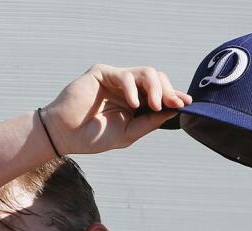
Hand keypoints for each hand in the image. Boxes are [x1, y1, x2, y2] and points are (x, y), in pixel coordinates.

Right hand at [40, 64, 190, 156]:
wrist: (64, 136)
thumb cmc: (92, 137)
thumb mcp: (128, 133)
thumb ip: (150, 122)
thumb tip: (174, 110)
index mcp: (134, 101)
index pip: (159, 92)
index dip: (173, 96)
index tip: (186, 103)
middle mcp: (126, 87)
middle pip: (156, 78)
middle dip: (167, 91)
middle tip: (173, 104)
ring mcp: (115, 78)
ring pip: (146, 72)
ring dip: (155, 87)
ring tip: (154, 104)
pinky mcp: (102, 72)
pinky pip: (125, 75)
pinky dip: (132, 88)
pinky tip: (133, 104)